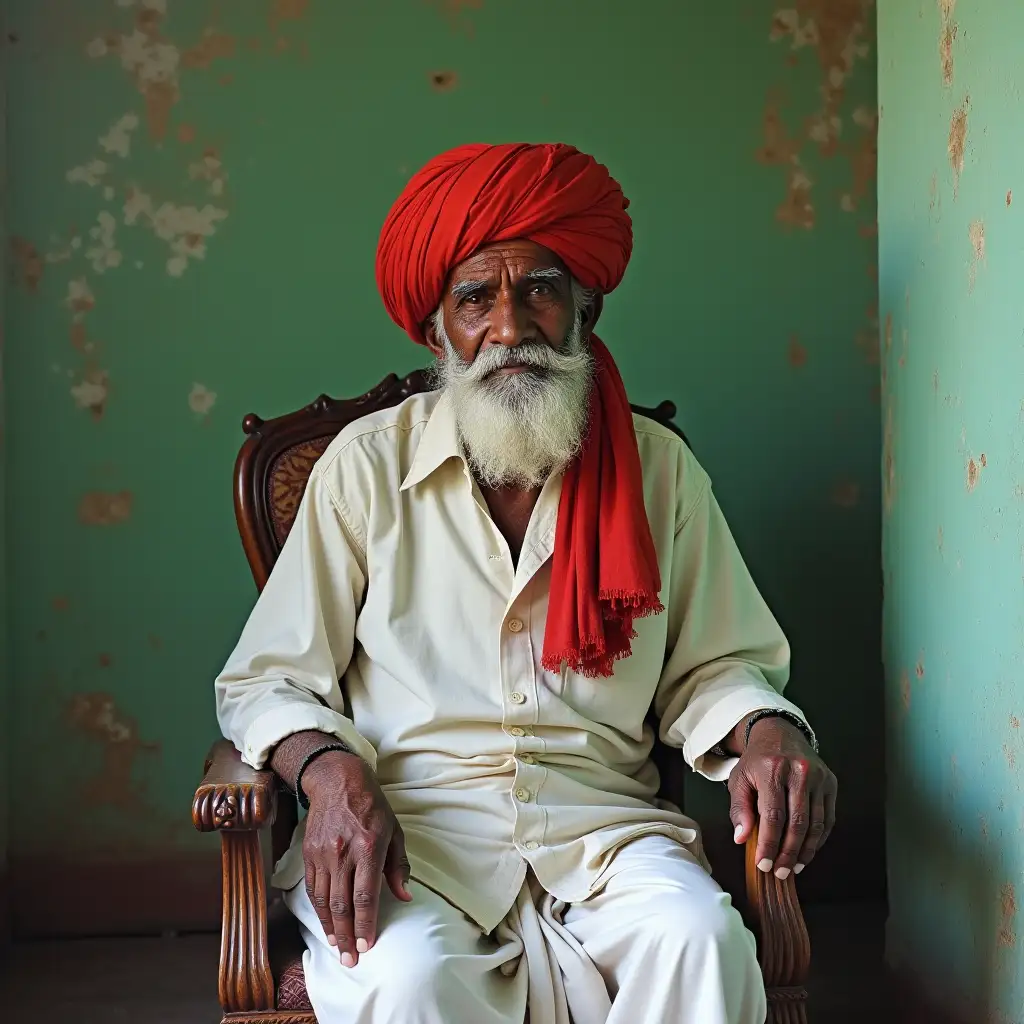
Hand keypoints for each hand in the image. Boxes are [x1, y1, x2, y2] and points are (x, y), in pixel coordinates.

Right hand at [300, 750, 411, 966]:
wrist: (338, 781)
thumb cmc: (372, 806)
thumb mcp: (394, 831)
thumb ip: (398, 866)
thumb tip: (404, 897)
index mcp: (368, 848)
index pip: (365, 896)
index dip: (366, 925)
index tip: (367, 947)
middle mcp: (343, 854)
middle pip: (342, 905)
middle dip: (347, 937)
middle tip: (350, 961)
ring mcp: (323, 854)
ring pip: (324, 901)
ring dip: (331, 928)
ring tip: (337, 948)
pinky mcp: (309, 853)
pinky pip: (312, 888)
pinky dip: (318, 910)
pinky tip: (325, 924)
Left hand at [728, 716, 836, 879]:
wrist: (780, 734)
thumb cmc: (758, 761)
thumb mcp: (739, 779)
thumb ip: (738, 809)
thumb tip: (741, 838)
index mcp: (772, 770)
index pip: (772, 815)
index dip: (769, 844)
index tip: (764, 864)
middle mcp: (798, 772)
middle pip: (797, 823)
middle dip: (788, 853)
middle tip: (780, 872)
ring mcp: (818, 777)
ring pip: (816, 824)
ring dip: (805, 851)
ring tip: (794, 867)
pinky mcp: (831, 783)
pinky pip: (828, 819)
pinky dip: (818, 839)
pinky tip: (807, 851)